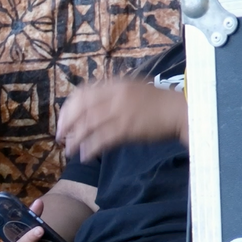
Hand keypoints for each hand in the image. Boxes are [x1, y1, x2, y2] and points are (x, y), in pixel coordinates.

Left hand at [56, 80, 187, 162]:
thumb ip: (111, 94)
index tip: (63, 120)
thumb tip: (89, 106)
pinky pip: (101, 140)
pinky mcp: (127, 128)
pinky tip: (86, 156)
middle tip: (60, 137)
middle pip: (80, 110)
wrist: (181, 111)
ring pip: (88, 126)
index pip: (81, 93)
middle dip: (66, 124)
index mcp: (114, 85)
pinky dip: (90, 149)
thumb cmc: (157, 103)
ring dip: (75, 140)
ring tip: (69, 150)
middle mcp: (114, 96)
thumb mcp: (132, 89)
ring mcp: (120, 112)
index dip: (68, 108)